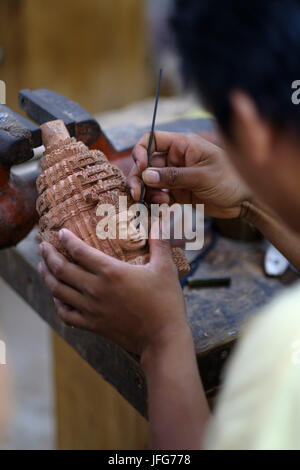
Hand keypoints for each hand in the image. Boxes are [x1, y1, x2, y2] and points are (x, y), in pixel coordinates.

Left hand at [38, 226, 187, 355]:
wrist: (162, 338)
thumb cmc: (165, 302)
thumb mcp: (165, 268)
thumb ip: (160, 243)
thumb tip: (159, 222)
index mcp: (111, 272)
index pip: (79, 251)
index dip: (67, 240)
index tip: (60, 232)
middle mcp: (95, 289)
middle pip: (62, 269)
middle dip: (48, 255)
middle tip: (42, 246)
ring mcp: (91, 309)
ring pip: (58, 291)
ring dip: (47, 276)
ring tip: (41, 267)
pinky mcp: (93, 325)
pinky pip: (66, 314)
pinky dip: (57, 304)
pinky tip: (56, 298)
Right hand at [129, 131, 251, 218]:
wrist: (245, 201)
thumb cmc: (230, 180)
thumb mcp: (202, 176)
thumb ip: (174, 176)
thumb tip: (146, 176)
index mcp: (182, 145)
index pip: (152, 139)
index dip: (141, 151)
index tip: (141, 167)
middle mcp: (175, 158)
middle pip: (146, 163)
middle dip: (139, 177)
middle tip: (136, 193)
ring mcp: (175, 176)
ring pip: (150, 181)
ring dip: (146, 191)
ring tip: (156, 202)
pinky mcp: (177, 192)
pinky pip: (158, 194)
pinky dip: (156, 201)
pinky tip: (164, 206)